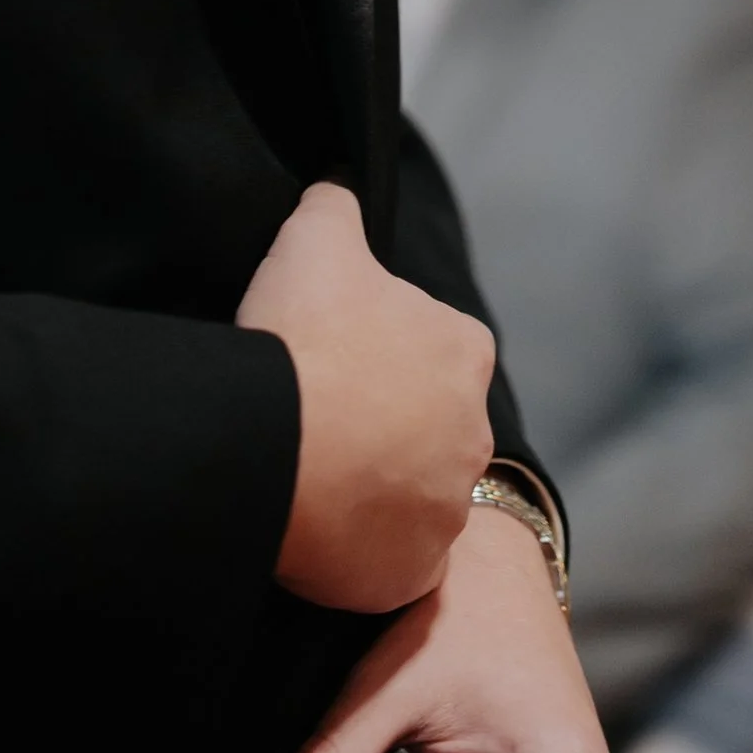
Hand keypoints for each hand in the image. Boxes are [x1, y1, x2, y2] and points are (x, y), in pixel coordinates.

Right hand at [235, 181, 493, 614]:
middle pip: (428, 427)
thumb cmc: (304, 335)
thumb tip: (340, 181)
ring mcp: (448, 512)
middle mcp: (475, 435)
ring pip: (411, 497)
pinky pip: (388, 562)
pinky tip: (313, 526)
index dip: (385, 349)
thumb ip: (337, 203)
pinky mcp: (412, 572)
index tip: (338, 356)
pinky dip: (358, 550)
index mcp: (464, 351)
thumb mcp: (316, 236)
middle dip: (385, 425)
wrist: (277, 444)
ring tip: (308, 473)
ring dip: (372, 489)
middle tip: (319, 418)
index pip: (439, 346)